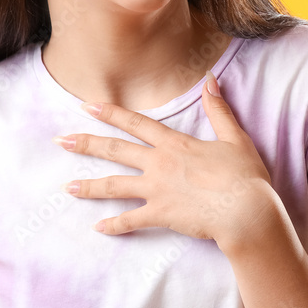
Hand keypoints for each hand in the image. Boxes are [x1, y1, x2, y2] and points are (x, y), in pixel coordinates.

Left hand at [53, 71, 280, 249]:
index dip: (110, 113)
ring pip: (114, 186)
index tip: (87, 106)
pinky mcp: (160, 215)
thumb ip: (219, 109)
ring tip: (67, 187)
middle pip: (115, 151)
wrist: (247, 212)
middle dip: (86, 144)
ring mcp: (157, 190)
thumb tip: (211, 80)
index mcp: (174, 144)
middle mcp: (159, 164)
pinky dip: (113, 225)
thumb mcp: (235, 138)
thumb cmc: (245, 176)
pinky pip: (131, 220)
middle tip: (61, 141)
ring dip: (89, 186)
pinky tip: (98, 228)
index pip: (136, 123)